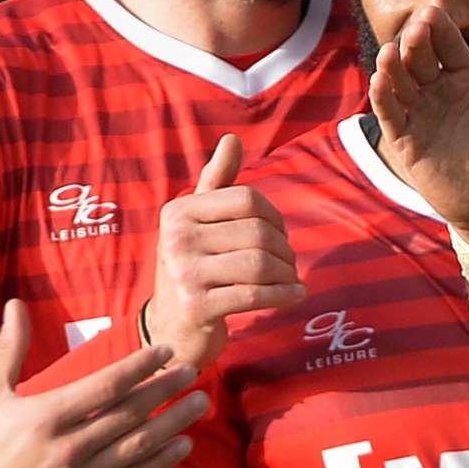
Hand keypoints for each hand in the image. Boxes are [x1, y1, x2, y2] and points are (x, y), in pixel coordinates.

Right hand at [0, 300, 206, 467]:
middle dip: (166, 389)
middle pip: (130, 412)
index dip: (140, 366)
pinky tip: (184, 444)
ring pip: (139, 445)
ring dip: (174, 422)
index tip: (166, 351)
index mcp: (46, 417)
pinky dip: (162, 461)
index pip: (106, 386)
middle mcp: (68, 447)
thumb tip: (16, 303)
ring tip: (200, 402)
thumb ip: (10, 348)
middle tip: (194, 371)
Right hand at [144, 134, 303, 367]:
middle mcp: (174, 239)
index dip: (274, 216)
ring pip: (259, 263)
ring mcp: (183, 274)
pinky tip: (296, 295)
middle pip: (257, 233)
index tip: (280, 235)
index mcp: (178, 212)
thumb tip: (232, 139)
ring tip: (291, 280)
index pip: (246, 199)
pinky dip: (284, 295)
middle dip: (284, 250)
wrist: (172, 328)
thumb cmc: (194, 268)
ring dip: (286, 273)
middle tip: (289, 265)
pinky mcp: (196, 307)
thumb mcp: (199, 223)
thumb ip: (217, 182)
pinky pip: (255, 295)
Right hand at [369, 6, 468, 248]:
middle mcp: (440, 91)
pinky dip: (382, 96)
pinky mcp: (405, 140)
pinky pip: (390, 113)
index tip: (431, 14)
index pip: (447, 43)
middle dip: (414, 42)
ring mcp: (421, 114)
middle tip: (414, 32)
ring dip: (392, 65)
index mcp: (467, 78)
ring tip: (391, 53)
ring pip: (400, 81)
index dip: (437, 28)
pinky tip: (380, 80)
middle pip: (420, 57)